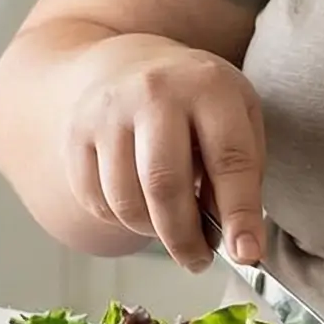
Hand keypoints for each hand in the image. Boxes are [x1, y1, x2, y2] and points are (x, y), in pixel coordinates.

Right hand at [60, 33, 266, 271]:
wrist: (127, 63)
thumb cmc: (196, 102)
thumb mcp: (237, 118)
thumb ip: (244, 174)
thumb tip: (240, 244)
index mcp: (208, 86)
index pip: (228, 159)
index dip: (239, 213)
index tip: (247, 254)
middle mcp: (153, 92)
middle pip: (164, 185)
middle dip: (185, 238)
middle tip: (199, 260)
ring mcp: (108, 112)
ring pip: (126, 201)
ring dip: (153, 233)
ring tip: (172, 229)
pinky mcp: (76, 135)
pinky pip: (97, 202)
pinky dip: (122, 220)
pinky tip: (141, 207)